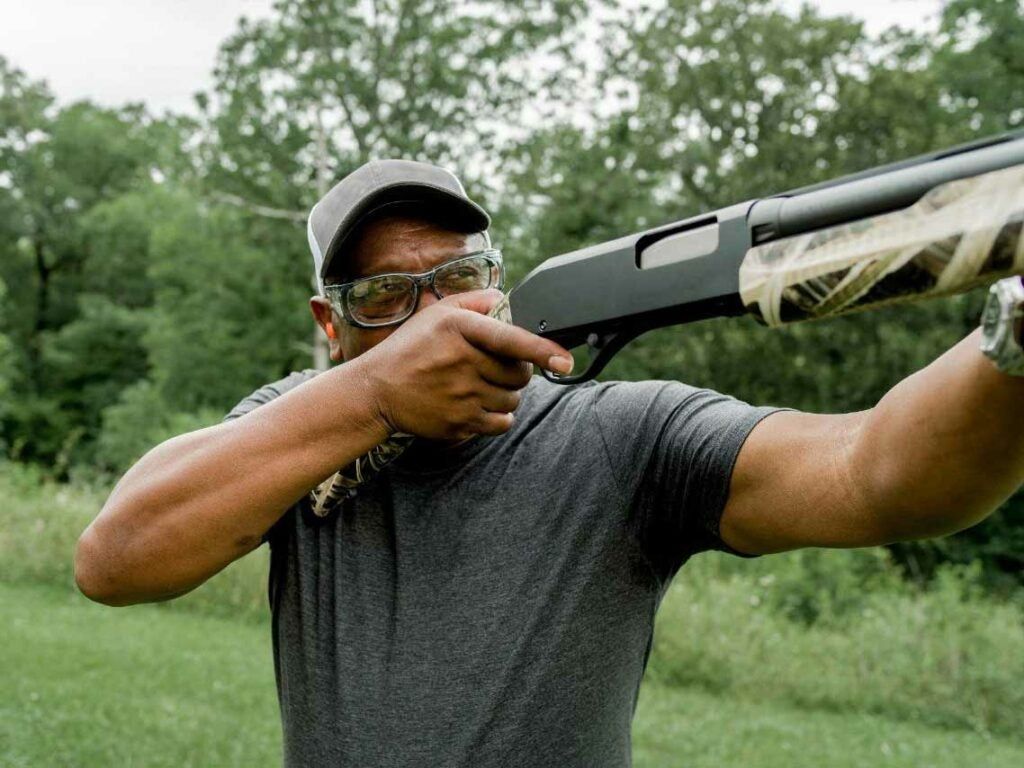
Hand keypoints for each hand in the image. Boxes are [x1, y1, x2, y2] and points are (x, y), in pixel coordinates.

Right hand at [360, 289, 573, 439]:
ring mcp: (460, 395)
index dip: (542, 350)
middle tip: (497, 368)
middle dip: (519, 371)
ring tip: (482, 386)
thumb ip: (475, 302)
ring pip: (512, 399)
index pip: (510, 339)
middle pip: (519, 374)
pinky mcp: (459, 422)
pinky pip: (501, 423)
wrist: (376, 390)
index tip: (565, 360)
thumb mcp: (437, 313)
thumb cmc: (411, 348)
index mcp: (459, 329)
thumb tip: (505, 302)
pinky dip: (499, 416)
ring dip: (507, 394)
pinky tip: (481, 405)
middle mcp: (461, 362)